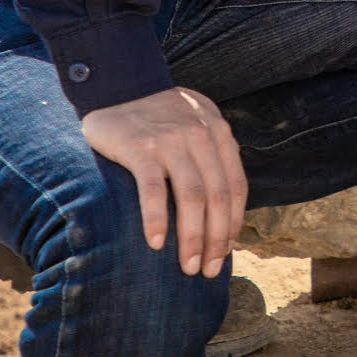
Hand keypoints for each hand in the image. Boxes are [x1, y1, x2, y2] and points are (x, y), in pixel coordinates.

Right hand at [81, 87, 245, 278]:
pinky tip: (155, 243)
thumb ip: (213, 155)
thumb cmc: (159, 117)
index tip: (225, 252)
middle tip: (207, 270)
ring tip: (186, 266)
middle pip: (218, 197)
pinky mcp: (141, 148)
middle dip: (216, 239)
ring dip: (192, 238)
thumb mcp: (198, 125)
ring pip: (192, 198)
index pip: (236, 187)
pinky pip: (152, 191)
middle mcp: (202, 137)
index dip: (233, 223)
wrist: (120, 86)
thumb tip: (223, 208)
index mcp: (219, 134)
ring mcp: (172, 142)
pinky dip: (156, 219)